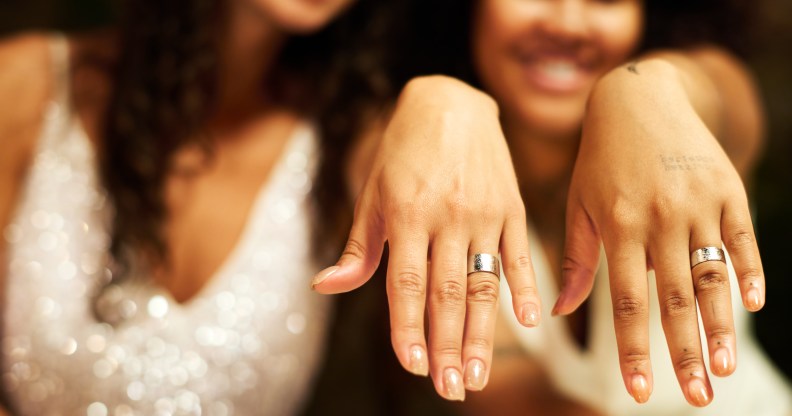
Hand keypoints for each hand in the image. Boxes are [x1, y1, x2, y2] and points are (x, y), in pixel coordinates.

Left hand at [311, 76, 541, 400]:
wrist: (450, 103)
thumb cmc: (403, 151)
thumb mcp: (373, 193)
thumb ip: (358, 247)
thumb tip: (325, 287)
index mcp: (407, 214)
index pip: (406, 283)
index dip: (408, 327)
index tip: (412, 365)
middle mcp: (448, 216)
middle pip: (448, 292)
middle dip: (447, 345)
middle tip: (450, 387)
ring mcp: (484, 213)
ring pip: (484, 282)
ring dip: (482, 332)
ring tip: (478, 372)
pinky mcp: (512, 208)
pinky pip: (520, 254)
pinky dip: (526, 288)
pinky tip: (528, 322)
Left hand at [555, 59, 764, 405]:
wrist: (637, 98)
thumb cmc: (599, 161)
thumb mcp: (578, 205)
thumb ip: (577, 260)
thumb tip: (560, 313)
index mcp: (618, 226)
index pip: (627, 302)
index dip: (633, 349)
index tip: (636, 391)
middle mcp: (659, 218)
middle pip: (674, 298)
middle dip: (685, 352)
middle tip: (697, 397)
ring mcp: (697, 203)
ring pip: (710, 274)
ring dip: (720, 325)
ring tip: (725, 368)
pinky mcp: (727, 188)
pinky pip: (742, 238)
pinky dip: (749, 270)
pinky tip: (751, 303)